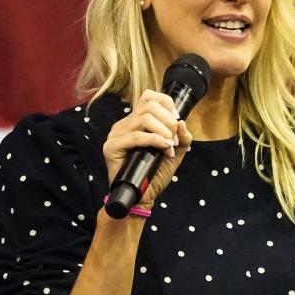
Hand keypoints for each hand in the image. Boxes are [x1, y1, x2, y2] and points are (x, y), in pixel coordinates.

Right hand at [102, 89, 192, 206]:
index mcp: (136, 122)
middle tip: (174, 139)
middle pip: (149, 105)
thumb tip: (182, 122)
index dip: (166, 104)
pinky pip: (136, 136)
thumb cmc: (155, 175)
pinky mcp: (112, 147)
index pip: (148, 97)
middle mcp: (125, 125)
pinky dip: (154, 140)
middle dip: (168, 120)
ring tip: (169, 146)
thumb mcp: (174, 153)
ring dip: (163, 131)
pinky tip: (164, 148)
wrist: (141, 198)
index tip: (176, 120)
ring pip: (144, 118)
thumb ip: (181, 138)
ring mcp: (116, 135)